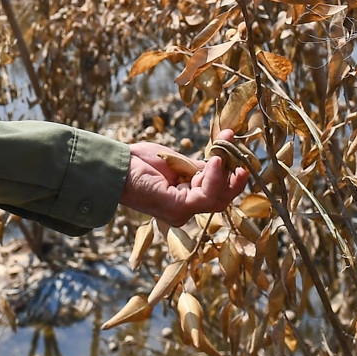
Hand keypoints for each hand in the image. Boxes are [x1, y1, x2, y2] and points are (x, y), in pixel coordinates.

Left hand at [119, 130, 249, 223]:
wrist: (117, 165)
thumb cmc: (140, 163)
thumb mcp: (177, 162)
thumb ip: (197, 167)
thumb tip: (221, 159)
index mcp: (185, 198)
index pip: (216, 190)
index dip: (228, 170)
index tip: (231, 144)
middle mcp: (185, 209)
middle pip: (221, 199)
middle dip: (234, 177)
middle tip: (240, 155)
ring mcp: (182, 212)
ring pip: (217, 199)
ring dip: (224, 175)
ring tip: (221, 155)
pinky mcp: (178, 208)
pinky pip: (206, 196)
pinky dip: (214, 178)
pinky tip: (215, 161)